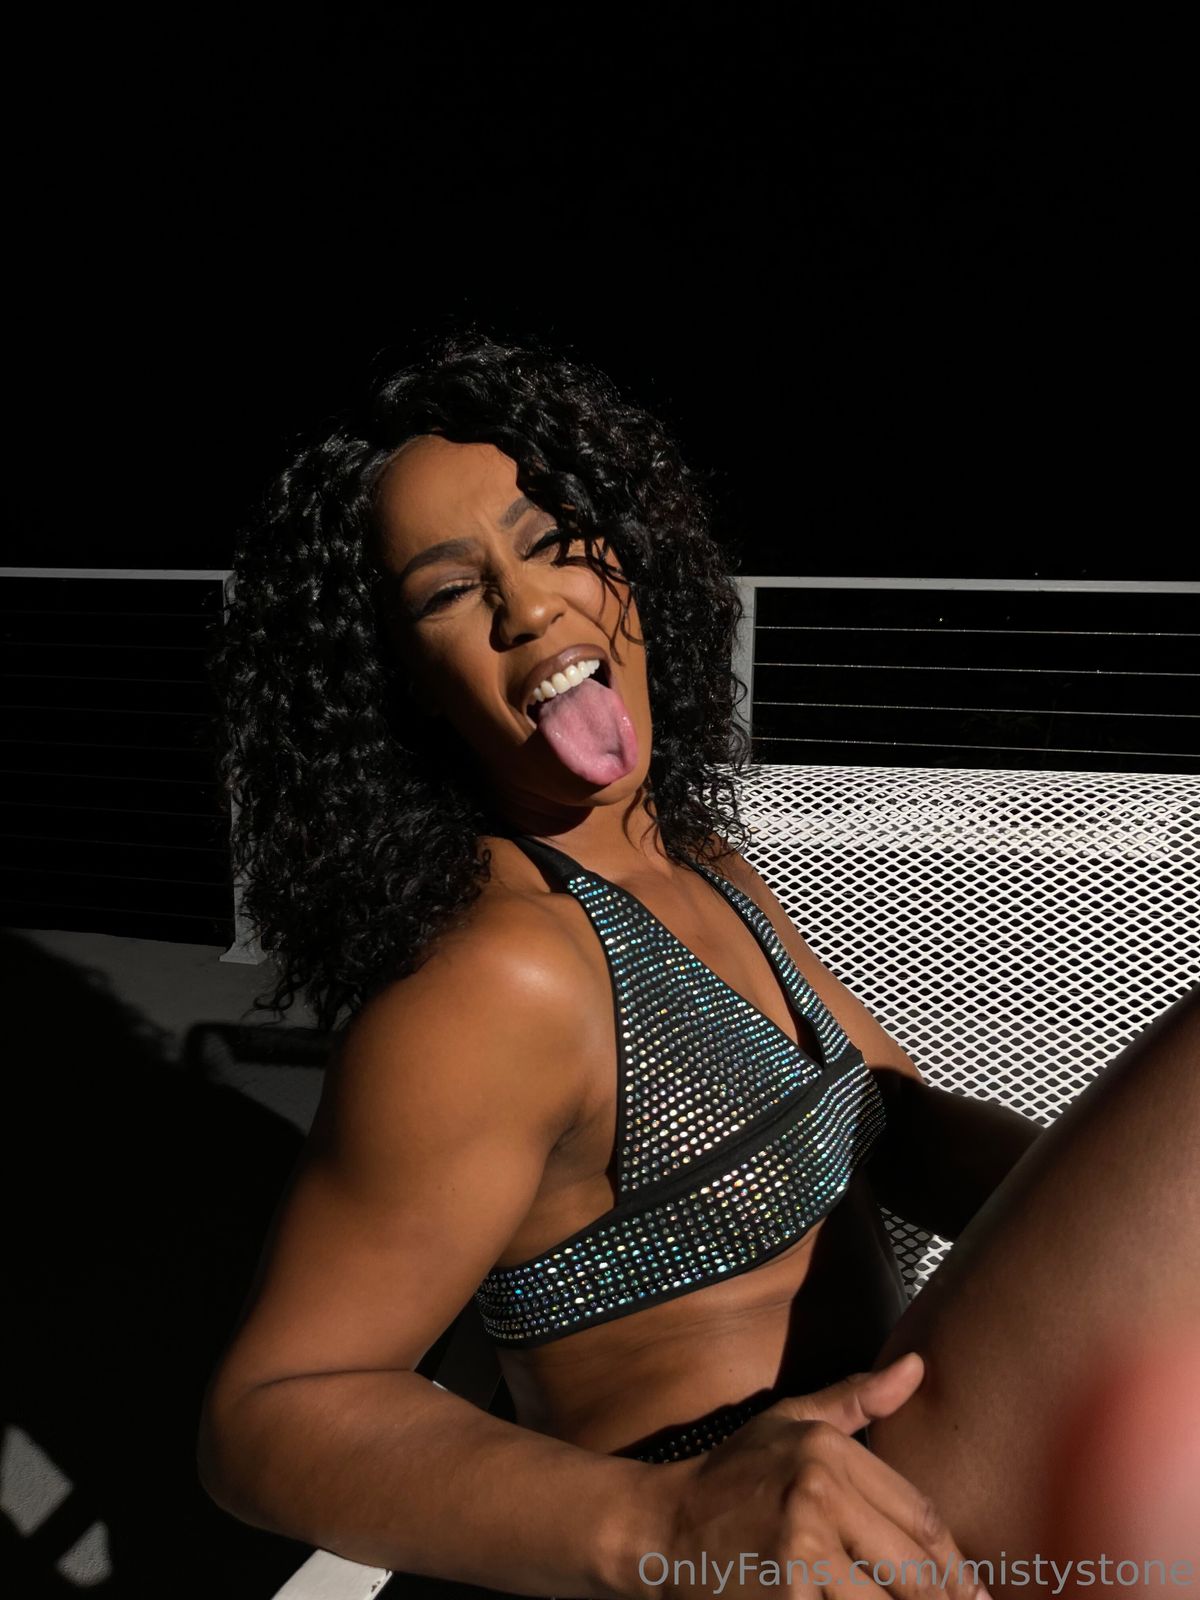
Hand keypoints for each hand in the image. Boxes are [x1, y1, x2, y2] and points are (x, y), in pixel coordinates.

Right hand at [634, 1353, 987, 1598]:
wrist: (661, 1528)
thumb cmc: (732, 1476)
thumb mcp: (790, 1423)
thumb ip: (856, 1399)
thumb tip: (918, 1366)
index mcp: (827, 1450)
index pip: (920, 1516)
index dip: (955, 1564)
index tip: (972, 1593)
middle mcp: (818, 1494)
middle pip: (913, 1571)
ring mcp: (801, 1551)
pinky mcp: (787, 1598)